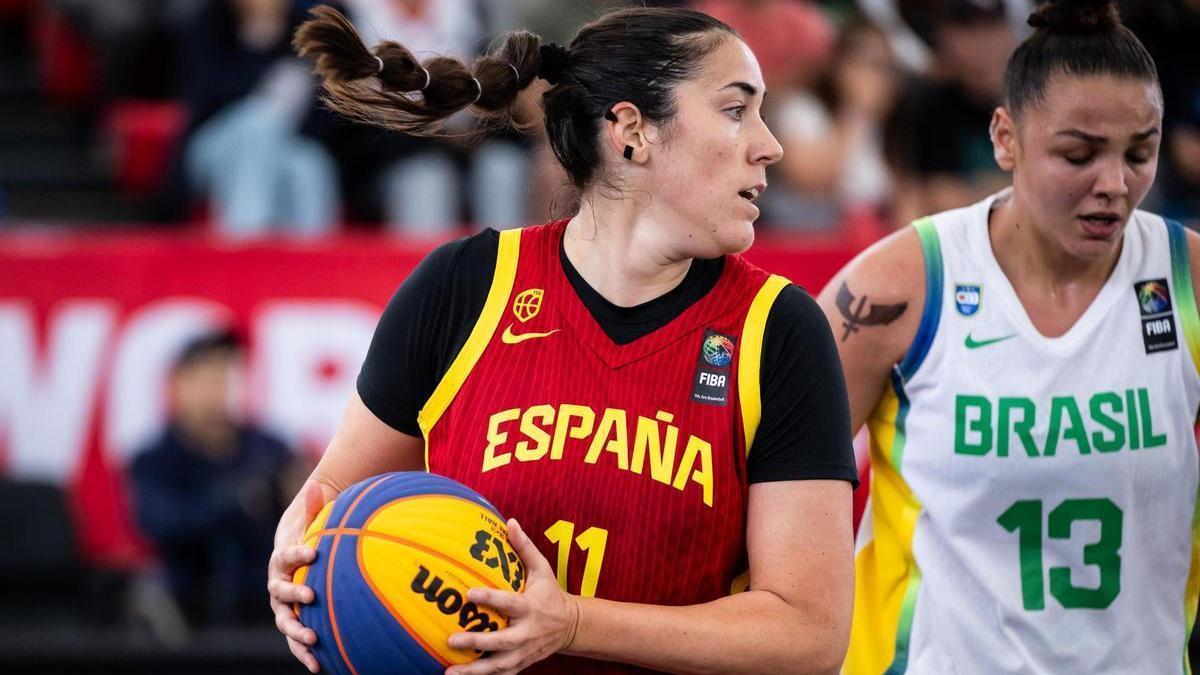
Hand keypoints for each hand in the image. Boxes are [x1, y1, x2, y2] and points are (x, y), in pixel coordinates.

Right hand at [267, 480, 326, 672]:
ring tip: (313, 639)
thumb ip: (314, 509)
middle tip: (310, 597)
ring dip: (296, 631)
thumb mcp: (310, 525)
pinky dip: (304, 653)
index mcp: (282, 560)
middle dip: (294, 595)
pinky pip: (295, 641)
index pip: (287, 555)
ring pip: (284, 621)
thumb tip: (316, 484)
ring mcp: (282, 607)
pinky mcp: (291, 624)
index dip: (298, 553)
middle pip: (281, 592)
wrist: (296, 564)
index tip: (314, 551)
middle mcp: (277, 585)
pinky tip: (319, 666)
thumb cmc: (308, 543)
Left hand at [444, 519, 580, 674]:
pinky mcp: (521, 664)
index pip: (509, 603)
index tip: (470, 593)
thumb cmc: (550, 593)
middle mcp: (527, 632)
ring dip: (474, 671)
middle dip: (476, 642)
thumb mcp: (542, 568)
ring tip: (449, 671)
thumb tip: (509, 522)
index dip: (490, 598)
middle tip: (451, 640)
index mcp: (530, 607)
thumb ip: (524, 547)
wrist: (571, 626)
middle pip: (501, 641)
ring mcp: (524, 652)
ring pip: (498, 665)